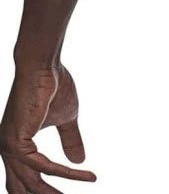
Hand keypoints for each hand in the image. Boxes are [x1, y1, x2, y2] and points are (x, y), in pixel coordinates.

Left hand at [1, 63, 94, 191]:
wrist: (44, 64)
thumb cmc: (53, 85)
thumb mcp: (67, 118)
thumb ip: (70, 140)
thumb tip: (81, 161)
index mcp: (15, 146)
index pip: (22, 182)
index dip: (40, 192)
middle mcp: (8, 151)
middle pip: (22, 190)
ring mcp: (10, 148)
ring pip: (32, 185)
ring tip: (81, 192)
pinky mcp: (17, 143)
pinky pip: (43, 167)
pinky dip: (65, 173)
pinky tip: (83, 174)